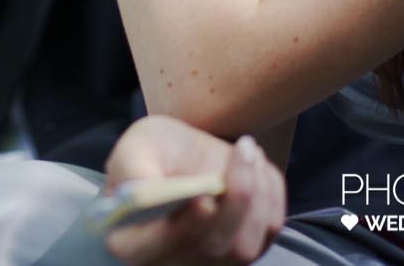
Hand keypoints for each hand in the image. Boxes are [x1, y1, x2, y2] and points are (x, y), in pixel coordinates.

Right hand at [102, 117, 284, 265]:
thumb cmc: (151, 153)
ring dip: (255, 192)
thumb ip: (134, 168)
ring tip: (245, 149)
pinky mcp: (245, 246)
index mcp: (134, 240)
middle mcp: (174, 259)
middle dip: (233, 199)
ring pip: (245, 246)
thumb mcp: (134, 148)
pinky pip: (269, 230)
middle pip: (211, 249)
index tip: (202, 200)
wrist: (180, 155)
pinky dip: (269, 193)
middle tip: (240, 150)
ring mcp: (213, 259)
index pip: (151, 251)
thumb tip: (147, 189)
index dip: (179, 231)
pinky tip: (251, 163)